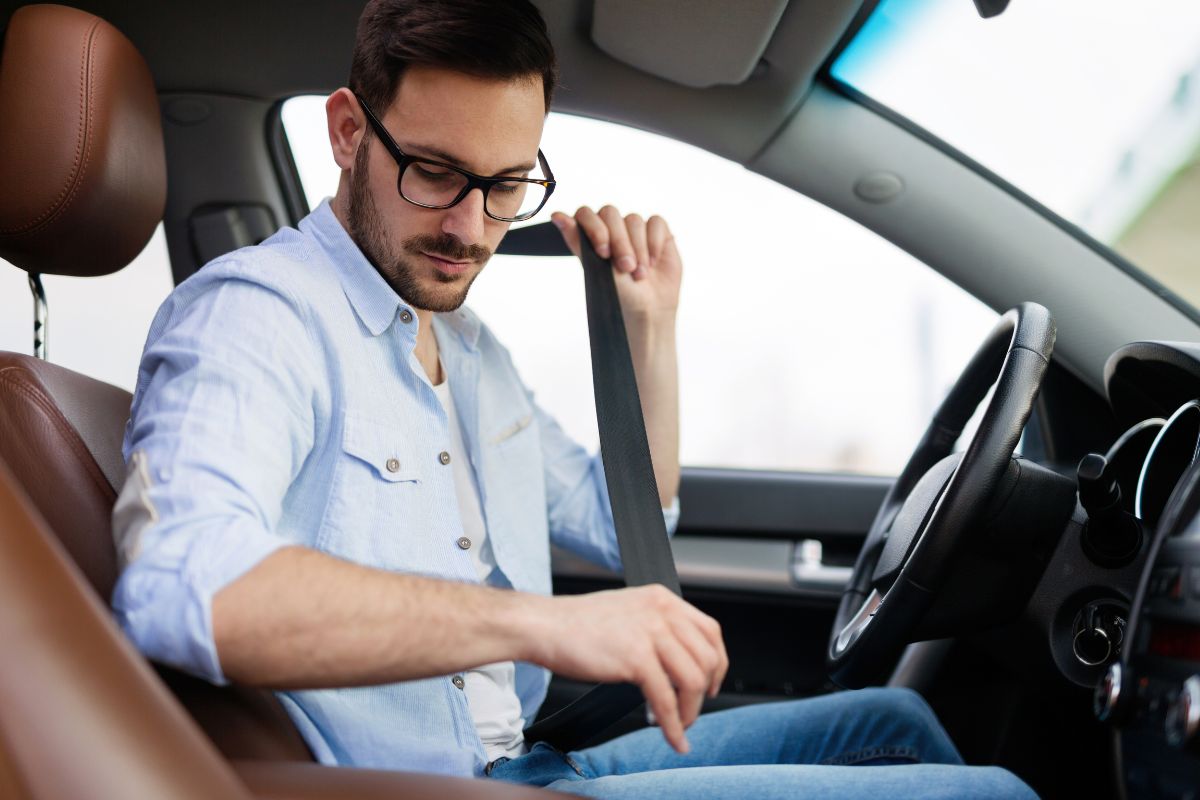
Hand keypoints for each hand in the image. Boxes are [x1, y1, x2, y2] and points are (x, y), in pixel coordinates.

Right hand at [526, 584, 726, 753]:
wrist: (544, 626)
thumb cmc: (577, 624)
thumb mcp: (629, 612)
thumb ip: (656, 627)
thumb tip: (677, 661)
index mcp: (662, 598)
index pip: (710, 631)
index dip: (717, 663)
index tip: (712, 684)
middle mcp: (661, 612)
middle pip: (707, 658)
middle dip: (704, 692)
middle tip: (690, 710)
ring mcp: (650, 633)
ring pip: (692, 681)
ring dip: (689, 711)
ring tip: (676, 724)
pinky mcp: (635, 659)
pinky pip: (666, 700)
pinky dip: (673, 725)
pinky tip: (672, 736)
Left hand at [551, 206, 681, 321]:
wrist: (646, 310)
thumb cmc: (617, 294)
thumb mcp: (594, 268)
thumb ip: (577, 240)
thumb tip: (556, 215)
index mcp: (592, 235)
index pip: (586, 214)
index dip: (594, 228)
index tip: (603, 253)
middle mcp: (612, 228)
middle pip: (610, 213)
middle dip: (619, 242)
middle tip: (625, 268)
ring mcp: (635, 229)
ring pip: (634, 220)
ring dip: (638, 248)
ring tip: (639, 274)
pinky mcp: (657, 232)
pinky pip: (656, 223)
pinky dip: (654, 243)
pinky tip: (652, 262)